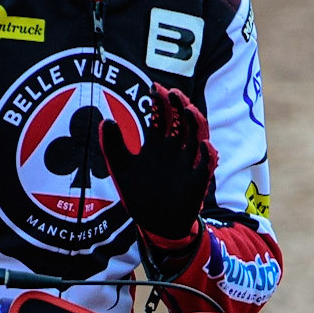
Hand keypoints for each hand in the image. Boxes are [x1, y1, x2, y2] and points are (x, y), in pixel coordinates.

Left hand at [99, 84, 217, 243]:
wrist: (154, 225)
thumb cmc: (141, 194)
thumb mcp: (122, 169)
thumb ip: (113, 146)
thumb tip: (106, 120)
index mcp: (157, 144)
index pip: (162, 117)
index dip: (160, 102)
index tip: (155, 87)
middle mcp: (175, 150)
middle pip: (181, 122)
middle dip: (179, 106)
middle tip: (173, 93)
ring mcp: (187, 165)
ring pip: (196, 138)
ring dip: (195, 123)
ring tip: (188, 110)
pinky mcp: (197, 183)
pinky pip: (206, 167)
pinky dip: (208, 156)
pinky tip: (204, 145)